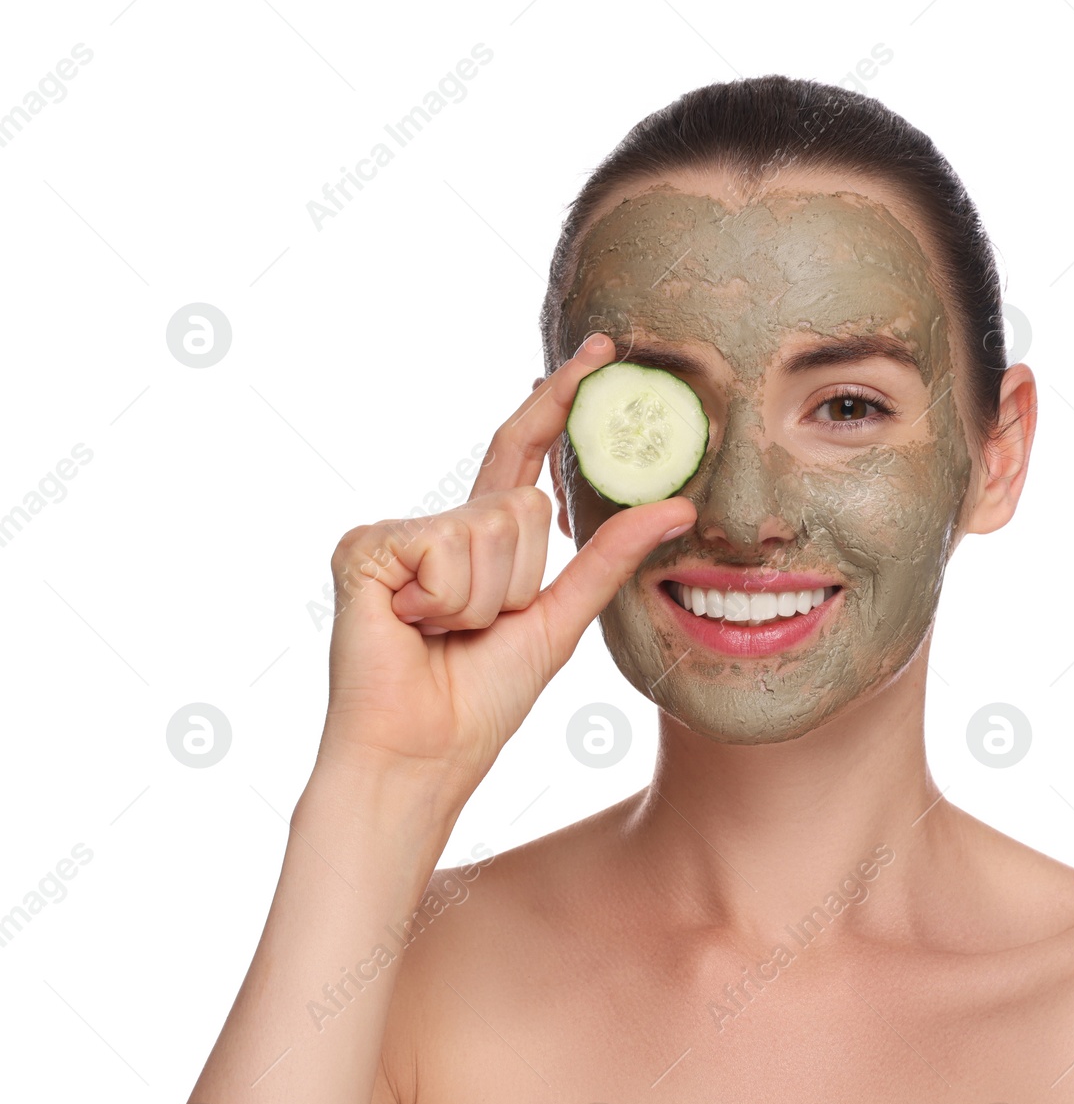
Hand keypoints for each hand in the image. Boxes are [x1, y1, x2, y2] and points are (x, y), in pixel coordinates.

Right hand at [316, 333, 694, 799]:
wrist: (422, 754)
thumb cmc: (481, 698)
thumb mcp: (560, 619)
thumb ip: (610, 556)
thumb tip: (678, 504)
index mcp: (482, 538)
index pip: (528, 453)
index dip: (561, 401)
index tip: (603, 349)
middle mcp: (441, 524)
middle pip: (525, 501)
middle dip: (523, 576)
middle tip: (482, 627)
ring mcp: (399, 533)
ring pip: (493, 524)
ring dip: (485, 597)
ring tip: (444, 633)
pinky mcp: (366, 547)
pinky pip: (447, 547)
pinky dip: (446, 600)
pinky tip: (411, 627)